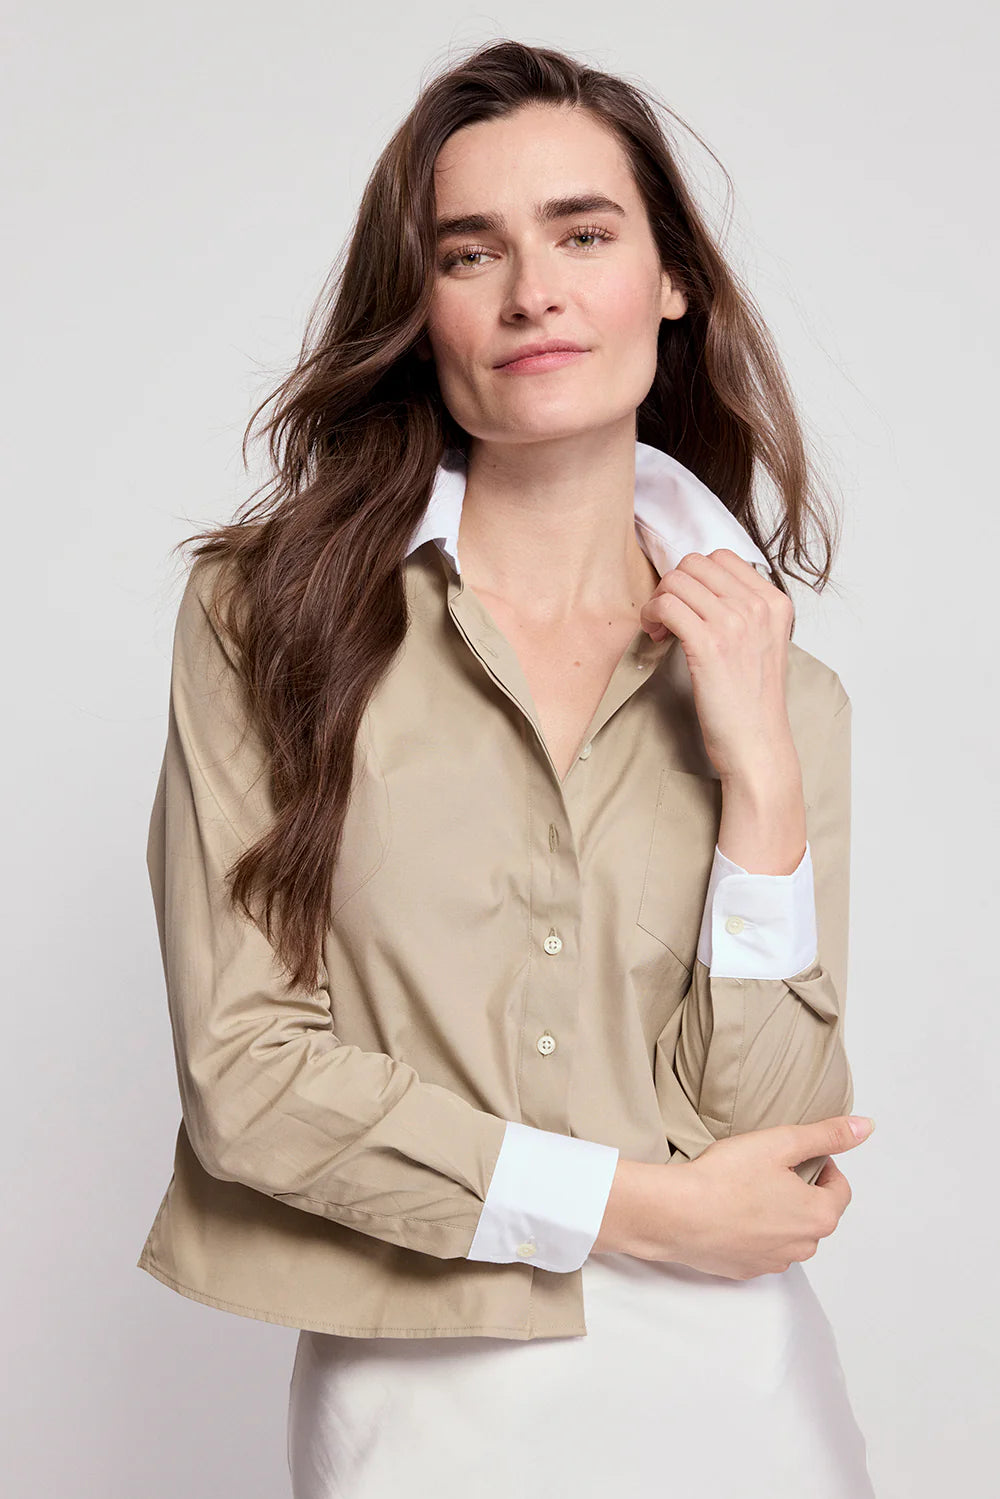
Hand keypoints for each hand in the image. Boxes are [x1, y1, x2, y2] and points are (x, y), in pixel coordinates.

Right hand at [593, 1115, 874, 1277]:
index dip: (823, 1165)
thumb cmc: (725, 1178)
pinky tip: (730, 1212)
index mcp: (819, 1216)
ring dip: (778, 1213)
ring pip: (789, 1233)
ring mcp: (773, 1262)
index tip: (797, 1154)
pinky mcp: (745, 1270)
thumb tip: (864, 1128)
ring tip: (746, 1189)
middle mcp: (803, 1246)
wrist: (677, 1214)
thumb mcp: (781, 1142)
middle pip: (815, 1213)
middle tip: (768, 1168)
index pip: (841, 1189)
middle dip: (800, 1190)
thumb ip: (826, 1135)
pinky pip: (761, 1248)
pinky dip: (754, 1231)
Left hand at [639, 549, 794, 780]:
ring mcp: (735, 623)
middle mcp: (758, 606)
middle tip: (666, 617)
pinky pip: (666, 605)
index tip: (686, 603)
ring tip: (659, 629)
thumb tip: (700, 589)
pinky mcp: (709, 644)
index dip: (693, 577)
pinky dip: (651, 615)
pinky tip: (655, 636)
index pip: (722, 557)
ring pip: (676, 581)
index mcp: (775, 603)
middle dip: (672, 585)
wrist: (757, 744)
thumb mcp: (763, 645)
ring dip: (658, 601)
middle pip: (695, 564)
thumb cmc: (753, 703)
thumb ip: (744, 612)